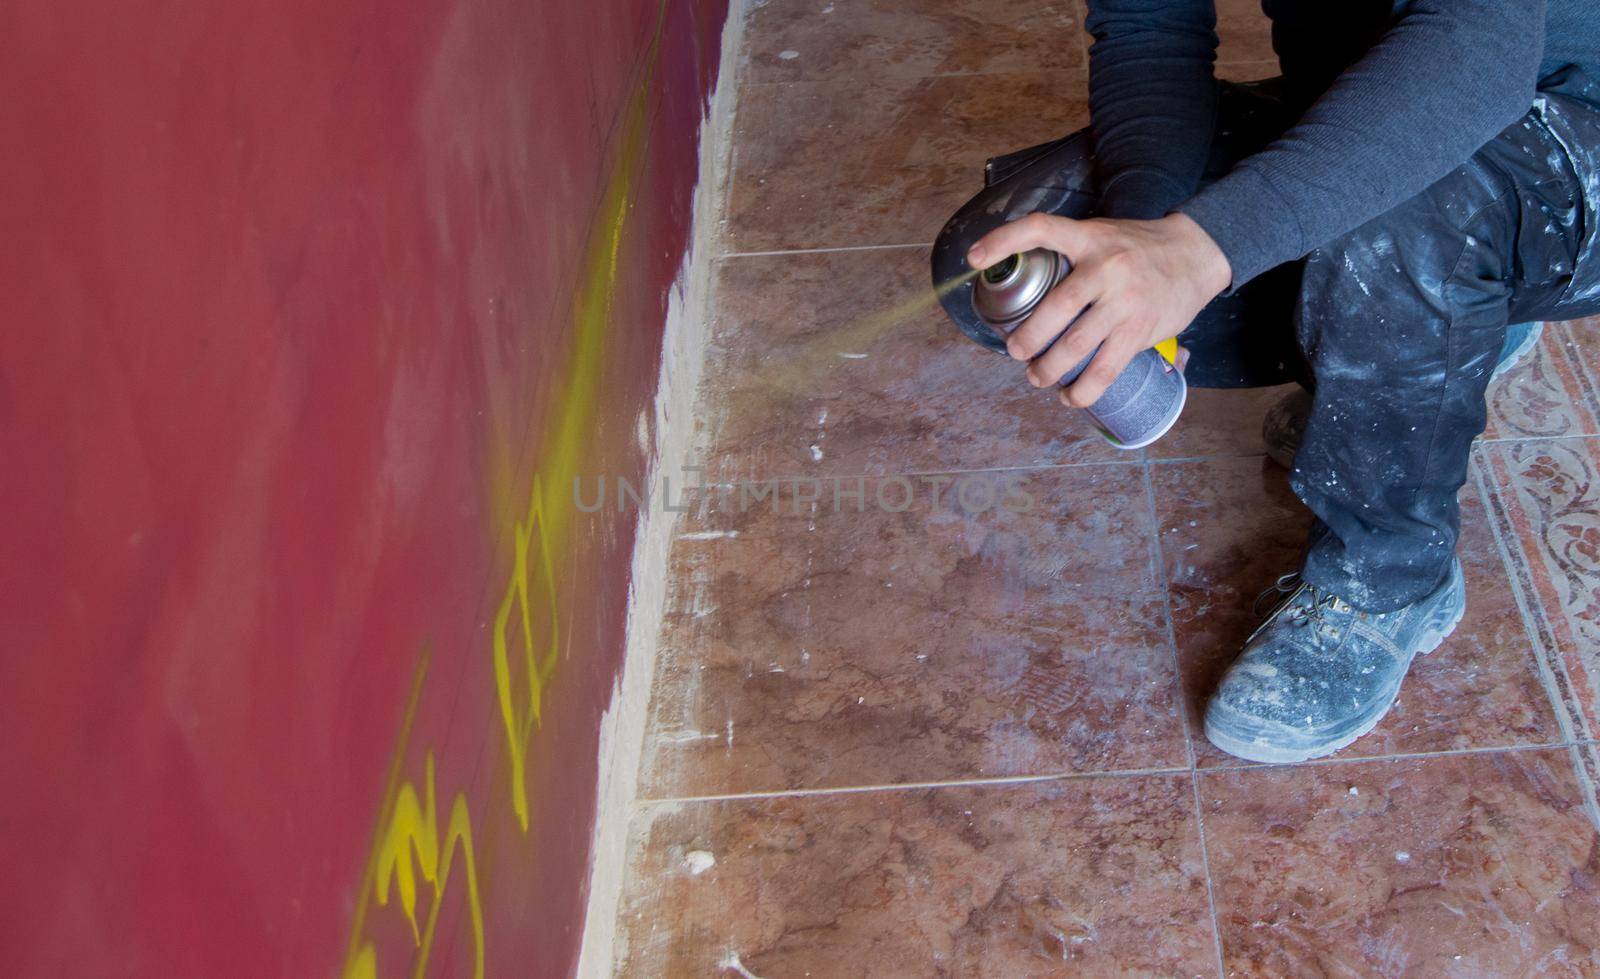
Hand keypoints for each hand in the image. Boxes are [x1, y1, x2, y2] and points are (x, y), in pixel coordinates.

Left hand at [967, 212, 1231, 406]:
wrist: (1197, 255)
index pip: (1040, 229)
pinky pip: (1105, 369)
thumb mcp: (1103, 235)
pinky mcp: (1139, 330)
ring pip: (1075, 345)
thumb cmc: (1140, 248)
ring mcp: (1124, 301)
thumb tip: (1027, 286)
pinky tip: (1071, 397)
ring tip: (1037, 377)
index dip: (1003, 241)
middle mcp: (1105, 268)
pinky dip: (1083, 390)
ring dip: (1049, 370)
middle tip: (1016, 351)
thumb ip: (1071, 255)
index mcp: (1089, 238)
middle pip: (1054, 308)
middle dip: (1028, 338)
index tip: (974, 259)